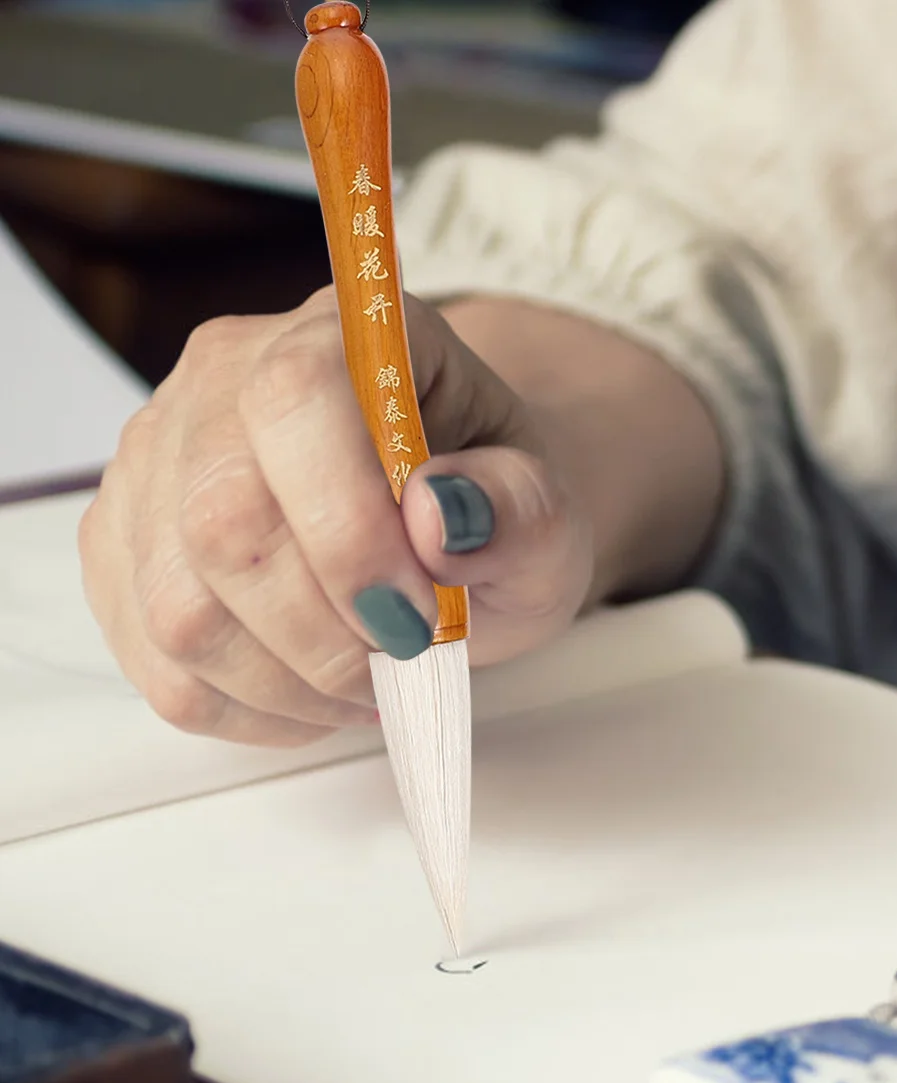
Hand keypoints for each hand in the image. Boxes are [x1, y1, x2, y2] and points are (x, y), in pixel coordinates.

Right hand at [81, 288, 721, 745]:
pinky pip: (157, 662)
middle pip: (223, 525)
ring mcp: (155, 462)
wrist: (454, 523)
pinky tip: (311, 695)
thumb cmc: (494, 510)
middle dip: (327, 634)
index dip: (348, 530)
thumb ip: (518, 510)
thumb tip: (441, 516)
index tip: (418, 616)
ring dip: (290, 684)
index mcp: (342, 336)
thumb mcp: (548, 514)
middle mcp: (221, 378)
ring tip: (367, 681)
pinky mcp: (125, 547)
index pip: (294, 401)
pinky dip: (246, 708)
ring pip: (179, 611)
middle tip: (404, 657)